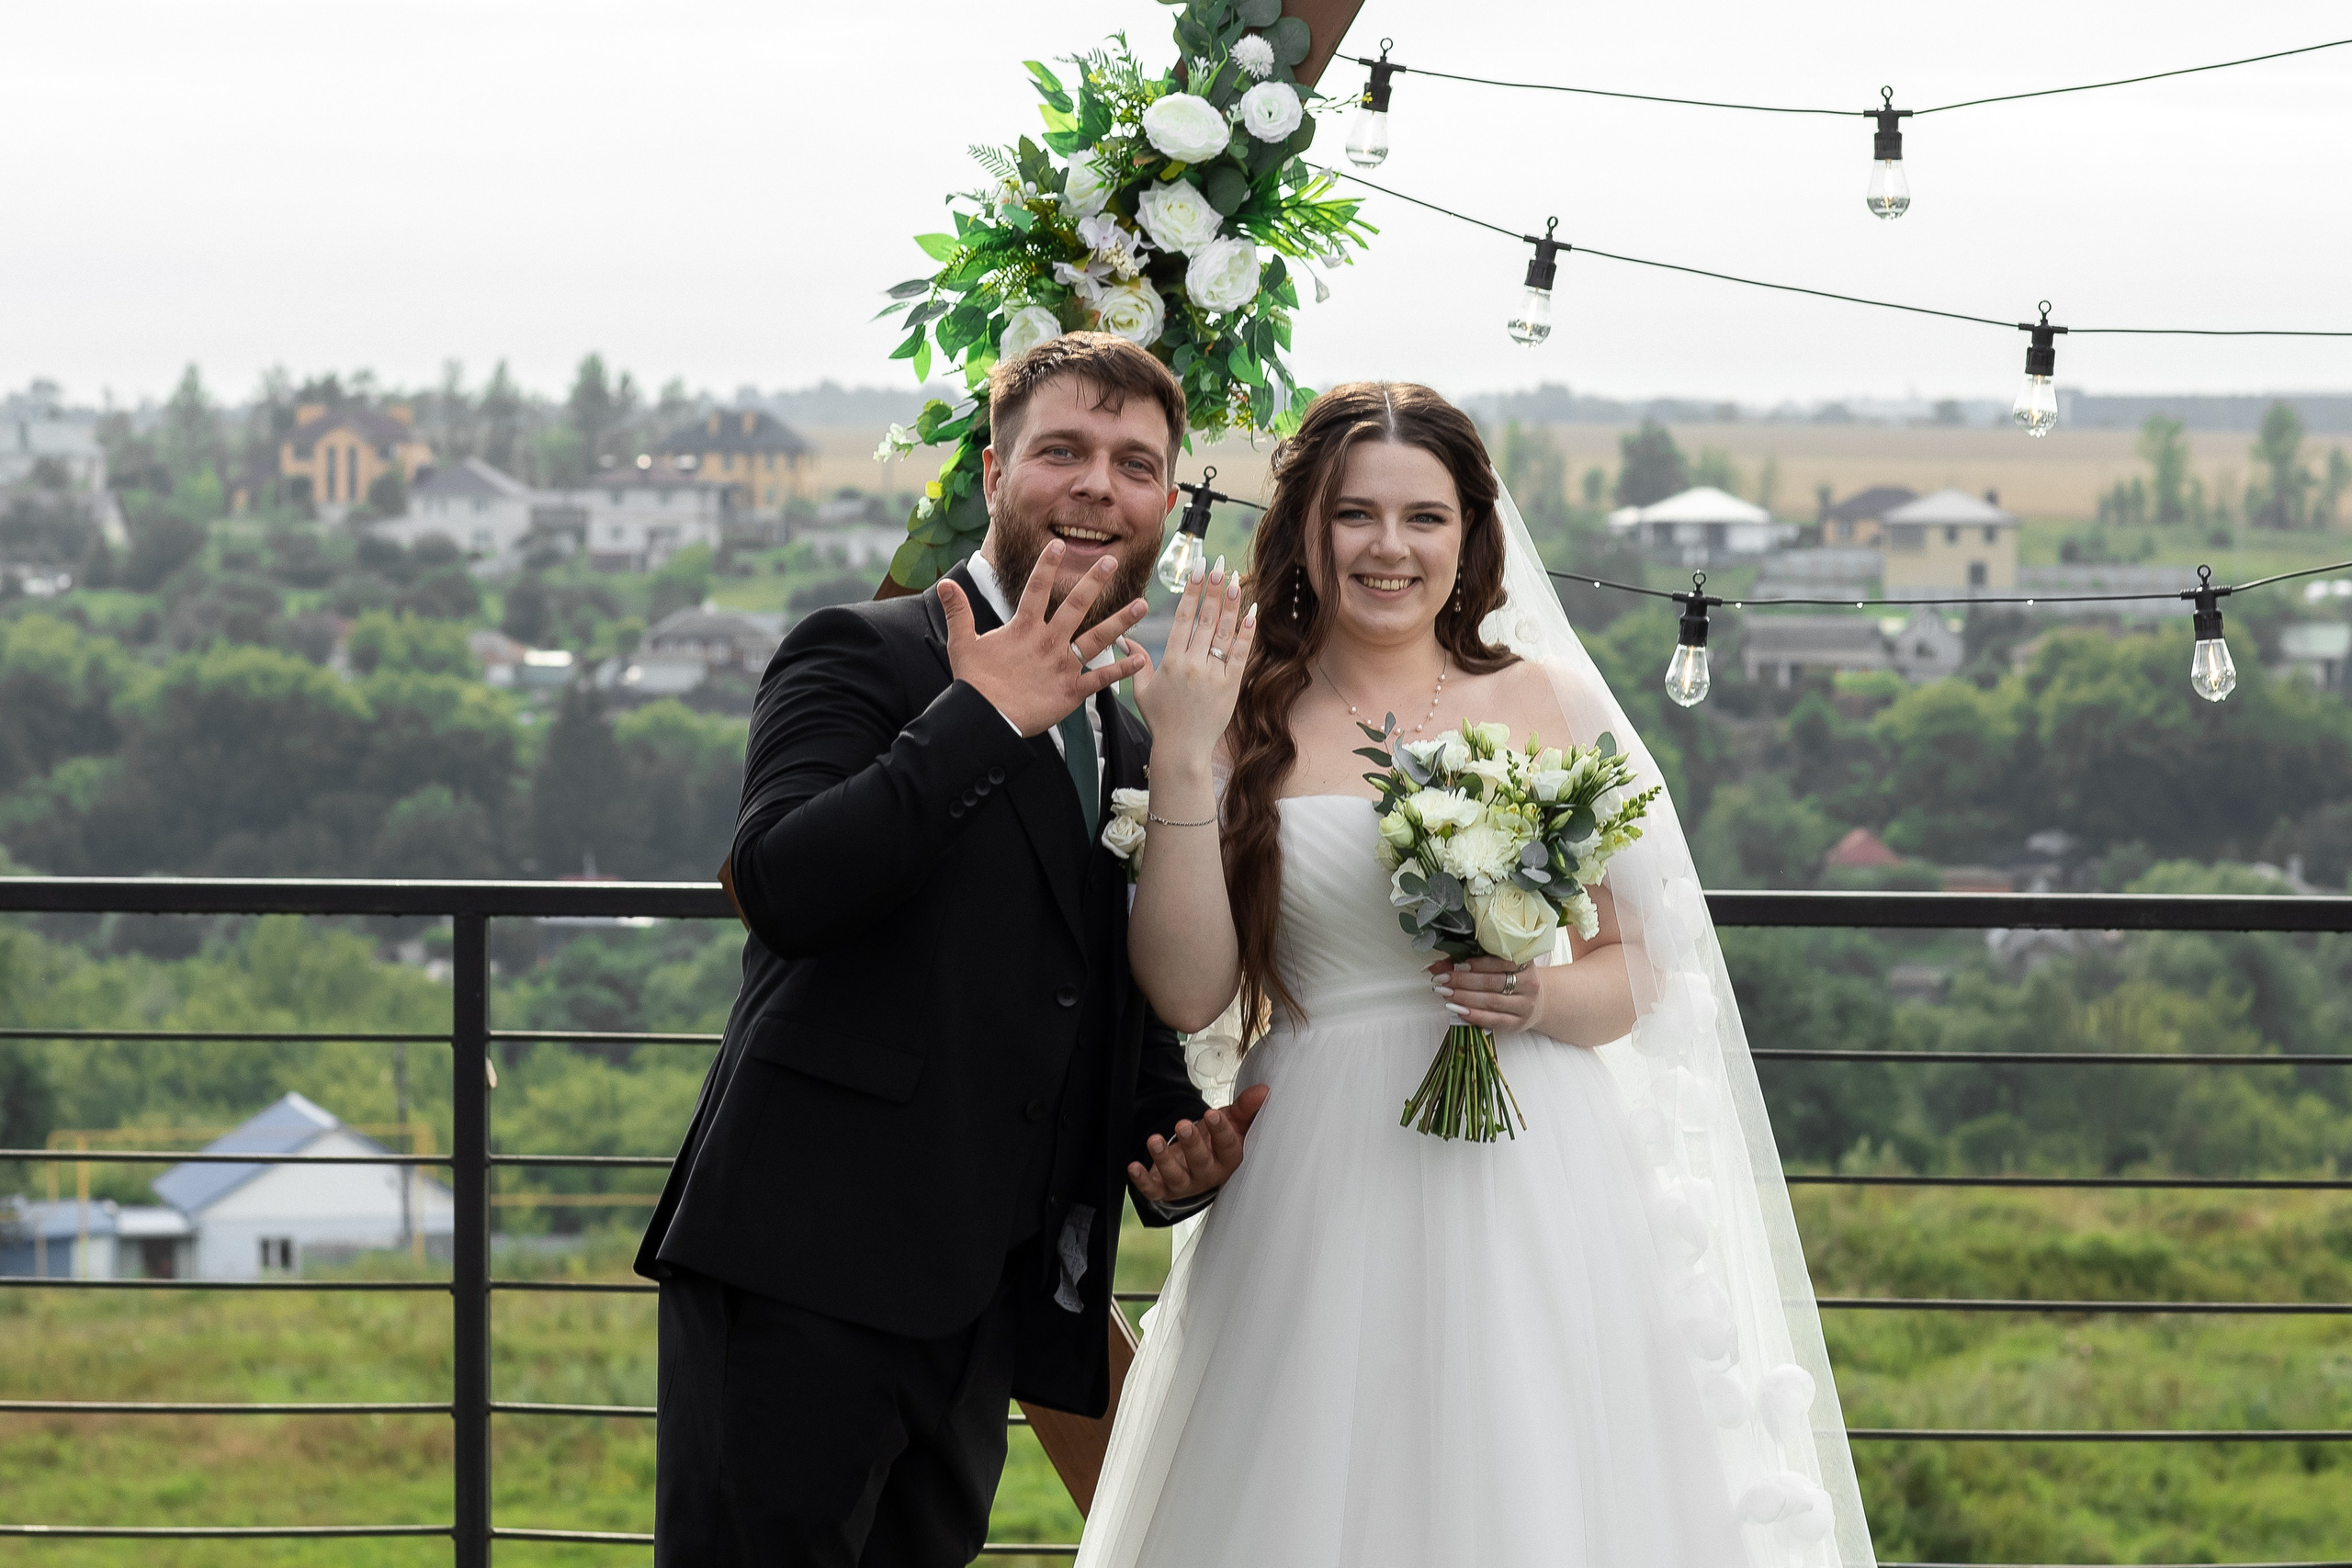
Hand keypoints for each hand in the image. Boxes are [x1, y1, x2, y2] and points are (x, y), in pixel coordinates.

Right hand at [939, 540, 1148, 736]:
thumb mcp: (962, 644)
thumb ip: (958, 612)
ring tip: (1142, 604)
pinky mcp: (1072, 691)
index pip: (1037, 589)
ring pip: (1097, 638)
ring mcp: (1063, 665)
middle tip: (1112, 562)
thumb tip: (945, 585)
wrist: (985, 719)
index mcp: (1024, 628)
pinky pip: (1101, 678)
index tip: (1060, 545)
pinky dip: (1121, 670)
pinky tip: (1140, 659)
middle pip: (1076, 606)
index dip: (1047, 565)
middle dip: (1095, 582)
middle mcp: (1048, 641)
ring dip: (1121, 621)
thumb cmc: (974, 683)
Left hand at [1127, 1082, 1268, 1204]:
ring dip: (1163, 1160)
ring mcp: (1186, 1183)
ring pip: (1176, 1177)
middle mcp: (1209, 1174)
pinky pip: (1153, 1189)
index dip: (1221, 1131)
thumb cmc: (1218, 1140)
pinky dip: (1142, 1181)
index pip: (1228, 1147)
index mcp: (1229, 1159)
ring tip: (1153, 1140)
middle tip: (1183, 1125)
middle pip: (1201, 1163)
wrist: (1199, 1163)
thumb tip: (1264, 1090)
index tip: (1212, 1113)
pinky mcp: (1165, 1189)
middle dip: (1192, 1145)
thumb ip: (1245, 1107)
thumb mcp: (1233, 1121)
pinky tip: (1133, 1167)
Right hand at [1130, 554, 1256, 764]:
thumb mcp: (1142, 690)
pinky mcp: (1231, 686)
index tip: (1196, 569)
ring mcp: (1213, 674)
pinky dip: (1246, 633)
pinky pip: (1240, 654)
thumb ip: (1137, 661)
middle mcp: (1192, 664)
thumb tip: (1123, 638)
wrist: (1182, 749)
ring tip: (1234, 579)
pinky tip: (1252, 612)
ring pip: (1223, 632)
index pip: (1182, 618)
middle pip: (1204, 618)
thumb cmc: (1161, 720)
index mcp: (1170, 661)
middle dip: (1211, 588)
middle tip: (1218, 563)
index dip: (1191, 591)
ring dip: (1230, 604)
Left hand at [1429, 956, 1540, 1033]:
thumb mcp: (1497, 965)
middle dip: (1464, 981)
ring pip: (1492, 1001)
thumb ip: (1470, 962)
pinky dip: (1474, 1015)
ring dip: (1465, 997)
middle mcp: (1529, 983)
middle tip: (1443, 980)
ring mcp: (1525, 1005)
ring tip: (1446, 994)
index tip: (1456, 965)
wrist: (1536, 1001)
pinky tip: (1458, 1010)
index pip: (1501, 961)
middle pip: (1493, 982)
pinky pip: (1494, 1020)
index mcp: (1524, 962)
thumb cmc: (1511, 978)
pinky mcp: (1518, 1023)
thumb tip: (1437, 966)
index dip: (1477, 964)